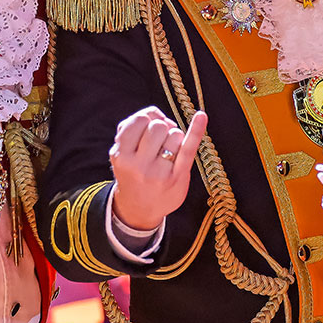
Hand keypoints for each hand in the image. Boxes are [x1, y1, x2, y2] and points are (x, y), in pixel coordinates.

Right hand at [108, 106, 208, 233]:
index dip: (148, 119)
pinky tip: (201, 116)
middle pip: (158, 126)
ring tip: (168, 152)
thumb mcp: (121, 153)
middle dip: (162, 128)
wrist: (139, 209)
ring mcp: (158, 172)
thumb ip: (130, 128)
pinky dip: (196, 130)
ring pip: (175, 134)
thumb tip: (156, 113)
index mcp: (121, 154)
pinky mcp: (177, 177)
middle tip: (161, 142)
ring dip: (175, 137)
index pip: (140, 120)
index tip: (149, 128)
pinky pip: (188, 148)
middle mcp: (138, 165)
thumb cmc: (133, 173)